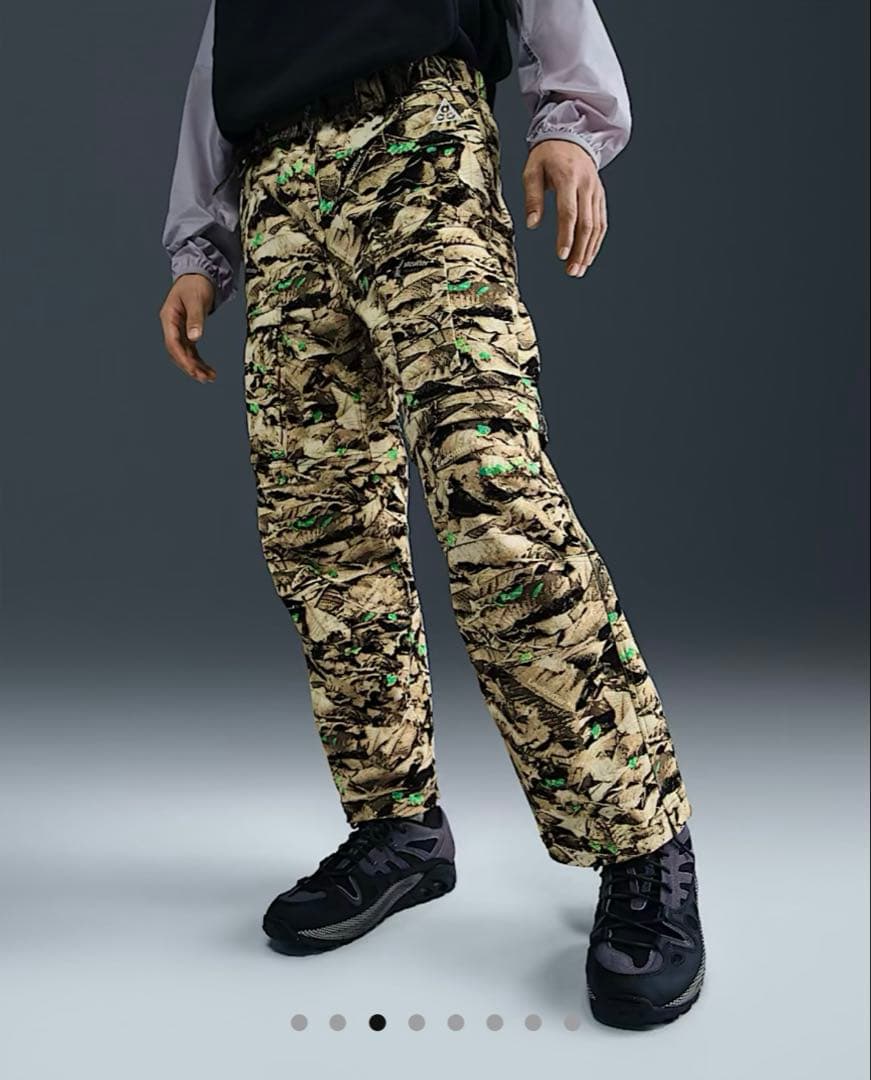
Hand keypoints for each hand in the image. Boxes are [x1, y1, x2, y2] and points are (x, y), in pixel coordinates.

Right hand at [159, 273, 217, 382]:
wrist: (198, 273)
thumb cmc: (196, 283)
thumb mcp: (196, 299)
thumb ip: (195, 319)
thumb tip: (195, 338)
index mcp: (168, 317)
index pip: (173, 343)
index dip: (183, 358)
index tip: (193, 370)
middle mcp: (171, 325)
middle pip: (177, 351)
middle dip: (190, 366)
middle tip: (204, 378)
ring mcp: (178, 329)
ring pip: (184, 352)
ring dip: (195, 366)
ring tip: (209, 377)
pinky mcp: (187, 330)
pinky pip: (190, 349)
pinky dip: (198, 360)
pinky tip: (207, 369)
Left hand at [522, 140, 606, 276]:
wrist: (571, 136)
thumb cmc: (547, 155)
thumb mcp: (532, 170)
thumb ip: (532, 198)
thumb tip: (532, 224)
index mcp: (568, 178)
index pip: (569, 212)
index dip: (566, 236)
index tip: (561, 255)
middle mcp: (586, 185)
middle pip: (586, 223)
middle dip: (579, 250)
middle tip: (572, 271)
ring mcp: (596, 191)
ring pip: (597, 225)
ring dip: (589, 250)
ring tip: (579, 269)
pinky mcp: (600, 196)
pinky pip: (601, 221)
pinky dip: (596, 241)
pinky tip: (588, 256)